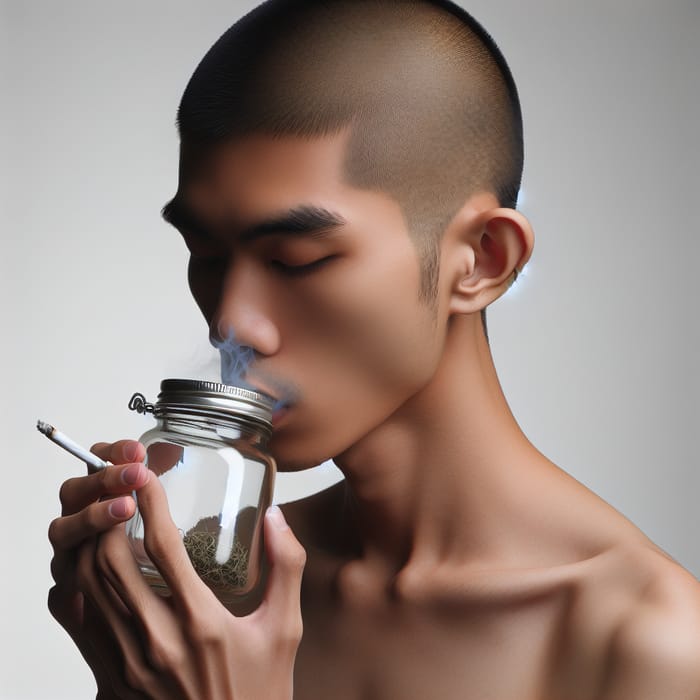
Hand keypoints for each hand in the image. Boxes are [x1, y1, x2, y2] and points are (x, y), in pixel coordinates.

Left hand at [48, 440, 305, 699]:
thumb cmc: (257, 693)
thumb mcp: (285, 630)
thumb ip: (285, 568)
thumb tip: (276, 518)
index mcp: (202, 623)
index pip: (164, 546)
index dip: (150, 501)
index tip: (147, 471)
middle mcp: (156, 640)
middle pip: (110, 561)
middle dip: (109, 513)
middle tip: (118, 485)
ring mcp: (126, 662)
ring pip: (87, 587)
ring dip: (90, 542)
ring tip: (104, 513)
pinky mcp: (109, 677)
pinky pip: (77, 621)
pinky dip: (75, 583)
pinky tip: (90, 563)